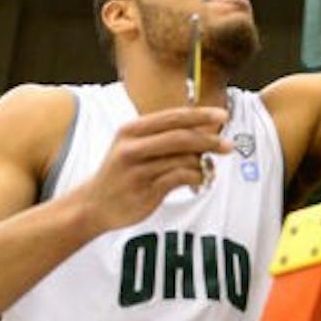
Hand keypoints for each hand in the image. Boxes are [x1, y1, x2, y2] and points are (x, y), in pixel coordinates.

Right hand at [71, 107, 231, 235]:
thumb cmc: (121, 173)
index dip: (200, 115)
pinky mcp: (144, 191)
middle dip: (209, 140)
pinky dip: (195, 178)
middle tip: (228, 146)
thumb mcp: (133, 147)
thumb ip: (163, 137)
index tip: (223, 115)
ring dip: (201, 164)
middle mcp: (131, 147)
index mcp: (131, 130)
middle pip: (180, 137)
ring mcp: (137, 170)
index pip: (172, 117)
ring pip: (183, 159)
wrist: (92, 205)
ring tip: (206, 170)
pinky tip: (197, 181)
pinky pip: (179, 179)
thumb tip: (203, 132)